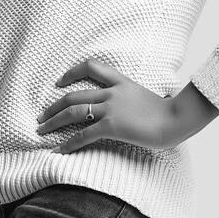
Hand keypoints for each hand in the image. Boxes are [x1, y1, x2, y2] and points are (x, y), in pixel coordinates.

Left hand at [36, 58, 180, 153]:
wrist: (178, 119)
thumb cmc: (168, 112)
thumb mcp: (146, 98)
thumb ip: (132, 99)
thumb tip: (129, 108)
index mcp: (121, 82)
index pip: (91, 67)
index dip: (71, 73)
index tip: (58, 83)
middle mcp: (113, 92)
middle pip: (73, 95)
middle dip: (53, 106)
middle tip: (41, 116)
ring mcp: (111, 108)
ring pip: (72, 112)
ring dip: (53, 122)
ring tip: (41, 130)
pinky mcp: (112, 126)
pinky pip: (83, 135)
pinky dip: (68, 143)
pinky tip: (58, 150)